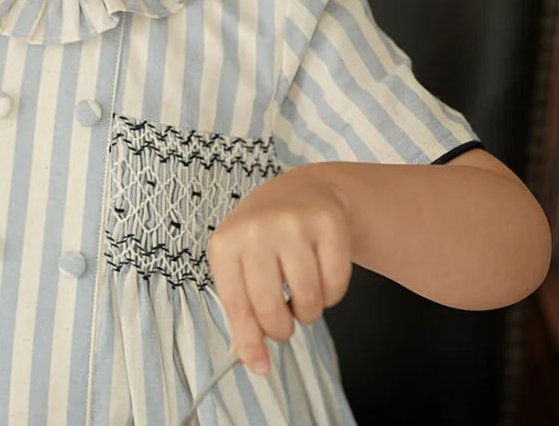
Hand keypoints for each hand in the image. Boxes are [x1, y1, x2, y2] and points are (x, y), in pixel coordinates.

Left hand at [205, 165, 353, 375]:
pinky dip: (332, 294)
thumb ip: (242, 311)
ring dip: (308, 310)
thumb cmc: (265, 237)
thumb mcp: (241, 264)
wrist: (303, 192)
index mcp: (225, 243)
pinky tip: (321, 273)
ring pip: (308, 299)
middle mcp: (255, 230)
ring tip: (301, 292)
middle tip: (285, 322)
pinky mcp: (327, 223)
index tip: (259, 368)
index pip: (236, 305)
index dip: (249, 342)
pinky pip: (336, 285)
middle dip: (282, 329)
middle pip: (271, 308)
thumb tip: (249, 361)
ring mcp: (292, 224)